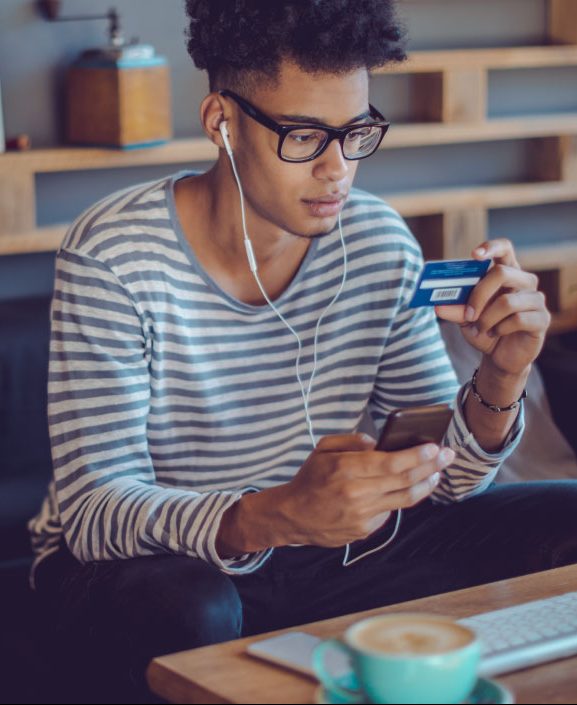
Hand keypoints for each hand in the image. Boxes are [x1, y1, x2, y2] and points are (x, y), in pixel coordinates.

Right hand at [278, 434, 454, 546]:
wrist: (293, 515)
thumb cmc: (309, 479)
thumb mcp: (322, 449)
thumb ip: (350, 440)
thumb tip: (376, 442)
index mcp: (345, 469)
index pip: (391, 462)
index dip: (417, 455)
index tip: (435, 447)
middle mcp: (356, 493)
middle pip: (404, 480)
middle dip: (431, 466)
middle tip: (448, 456)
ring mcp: (362, 515)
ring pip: (404, 499)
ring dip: (426, 485)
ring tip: (437, 474)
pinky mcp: (364, 530)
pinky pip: (390, 512)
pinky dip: (401, 499)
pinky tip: (407, 489)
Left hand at [435, 239, 550, 375]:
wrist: (499, 357)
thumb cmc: (484, 329)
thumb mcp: (465, 319)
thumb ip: (455, 309)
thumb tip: (438, 306)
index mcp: (506, 273)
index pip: (505, 249)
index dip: (491, 247)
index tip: (474, 254)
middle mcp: (524, 281)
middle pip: (502, 273)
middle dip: (479, 295)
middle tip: (468, 315)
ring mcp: (536, 299)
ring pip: (507, 301)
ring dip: (487, 319)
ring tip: (481, 329)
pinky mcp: (542, 319)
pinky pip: (519, 319)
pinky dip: (500, 329)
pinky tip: (496, 334)